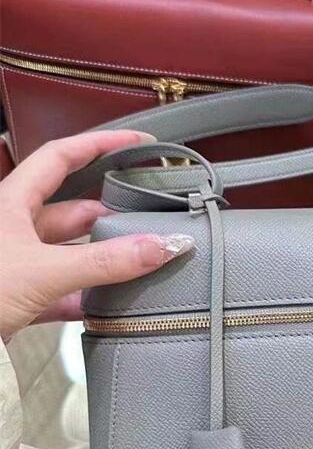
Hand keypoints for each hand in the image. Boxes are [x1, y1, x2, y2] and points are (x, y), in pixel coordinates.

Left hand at [0, 130, 194, 340]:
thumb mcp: (45, 271)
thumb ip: (107, 261)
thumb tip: (162, 246)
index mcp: (10, 203)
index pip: (62, 157)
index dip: (101, 144)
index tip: (137, 142)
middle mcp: (12, 228)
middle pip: (74, 210)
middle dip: (112, 215)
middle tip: (148, 223)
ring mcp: (16, 263)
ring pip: (71, 252)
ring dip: (103, 261)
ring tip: (138, 264)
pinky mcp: (18, 297)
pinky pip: (63, 291)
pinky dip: (87, 298)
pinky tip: (108, 305)